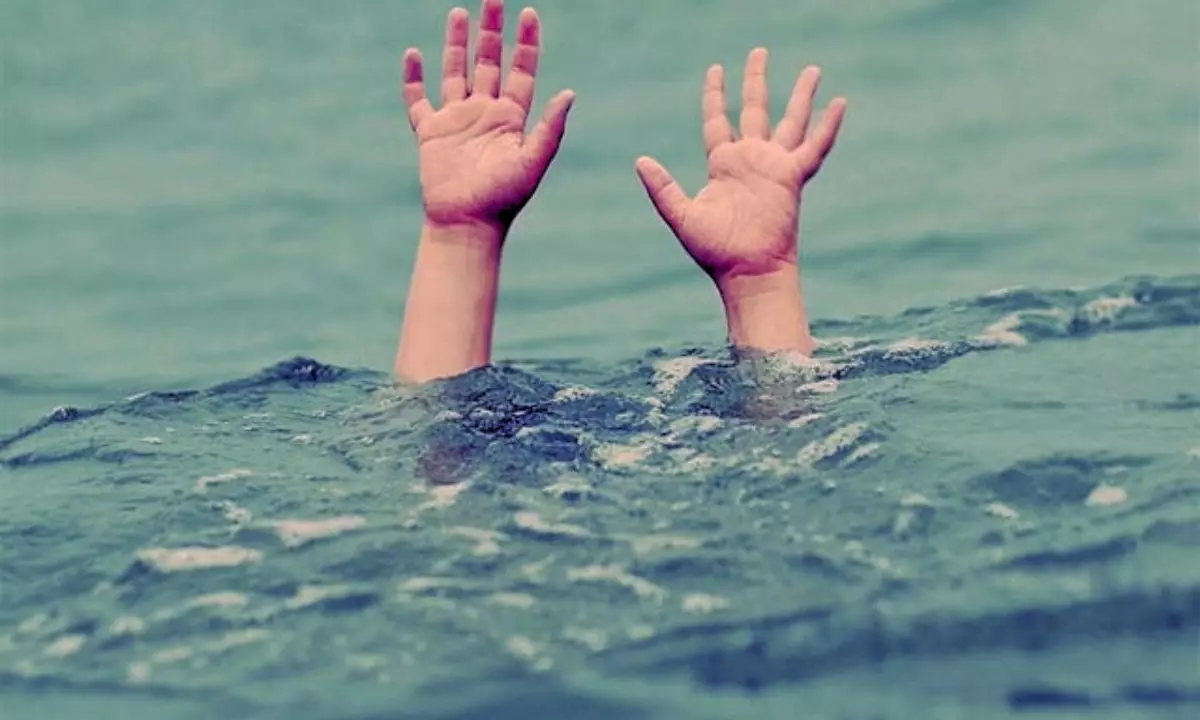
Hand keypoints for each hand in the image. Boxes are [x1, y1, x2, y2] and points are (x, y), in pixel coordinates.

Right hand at [402, 0, 574, 234]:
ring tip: (459, 12)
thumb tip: (570, 92)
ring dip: (457, 44)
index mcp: (511, 119)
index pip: (522, 71)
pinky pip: (418, 101)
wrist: (467, 223)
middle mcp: (485, 114)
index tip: (529, 13)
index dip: (526, 43)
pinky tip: (412, 54)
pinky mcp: (431, 134)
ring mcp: (457, 121)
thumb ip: (550, 128)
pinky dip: (413, 79)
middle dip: (491, 31)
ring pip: (455, 72)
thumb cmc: (503, 199)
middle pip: (489, 63)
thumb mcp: (533, 162)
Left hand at [635, 48, 845, 285]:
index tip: (716, 70)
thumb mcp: (681, 216)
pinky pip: (815, 147)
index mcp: (722, 165)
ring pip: (790, 121)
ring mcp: (773, 167)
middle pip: (755, 109)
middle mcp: (750, 160)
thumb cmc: (715, 251)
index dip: (715, 95)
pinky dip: (828, 126)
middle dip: (756, 81)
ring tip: (812, 69)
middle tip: (759, 52)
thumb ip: (662, 187)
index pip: (717, 120)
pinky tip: (841, 103)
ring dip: (801, 95)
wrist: (747, 271)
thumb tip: (639, 160)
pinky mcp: (792, 178)